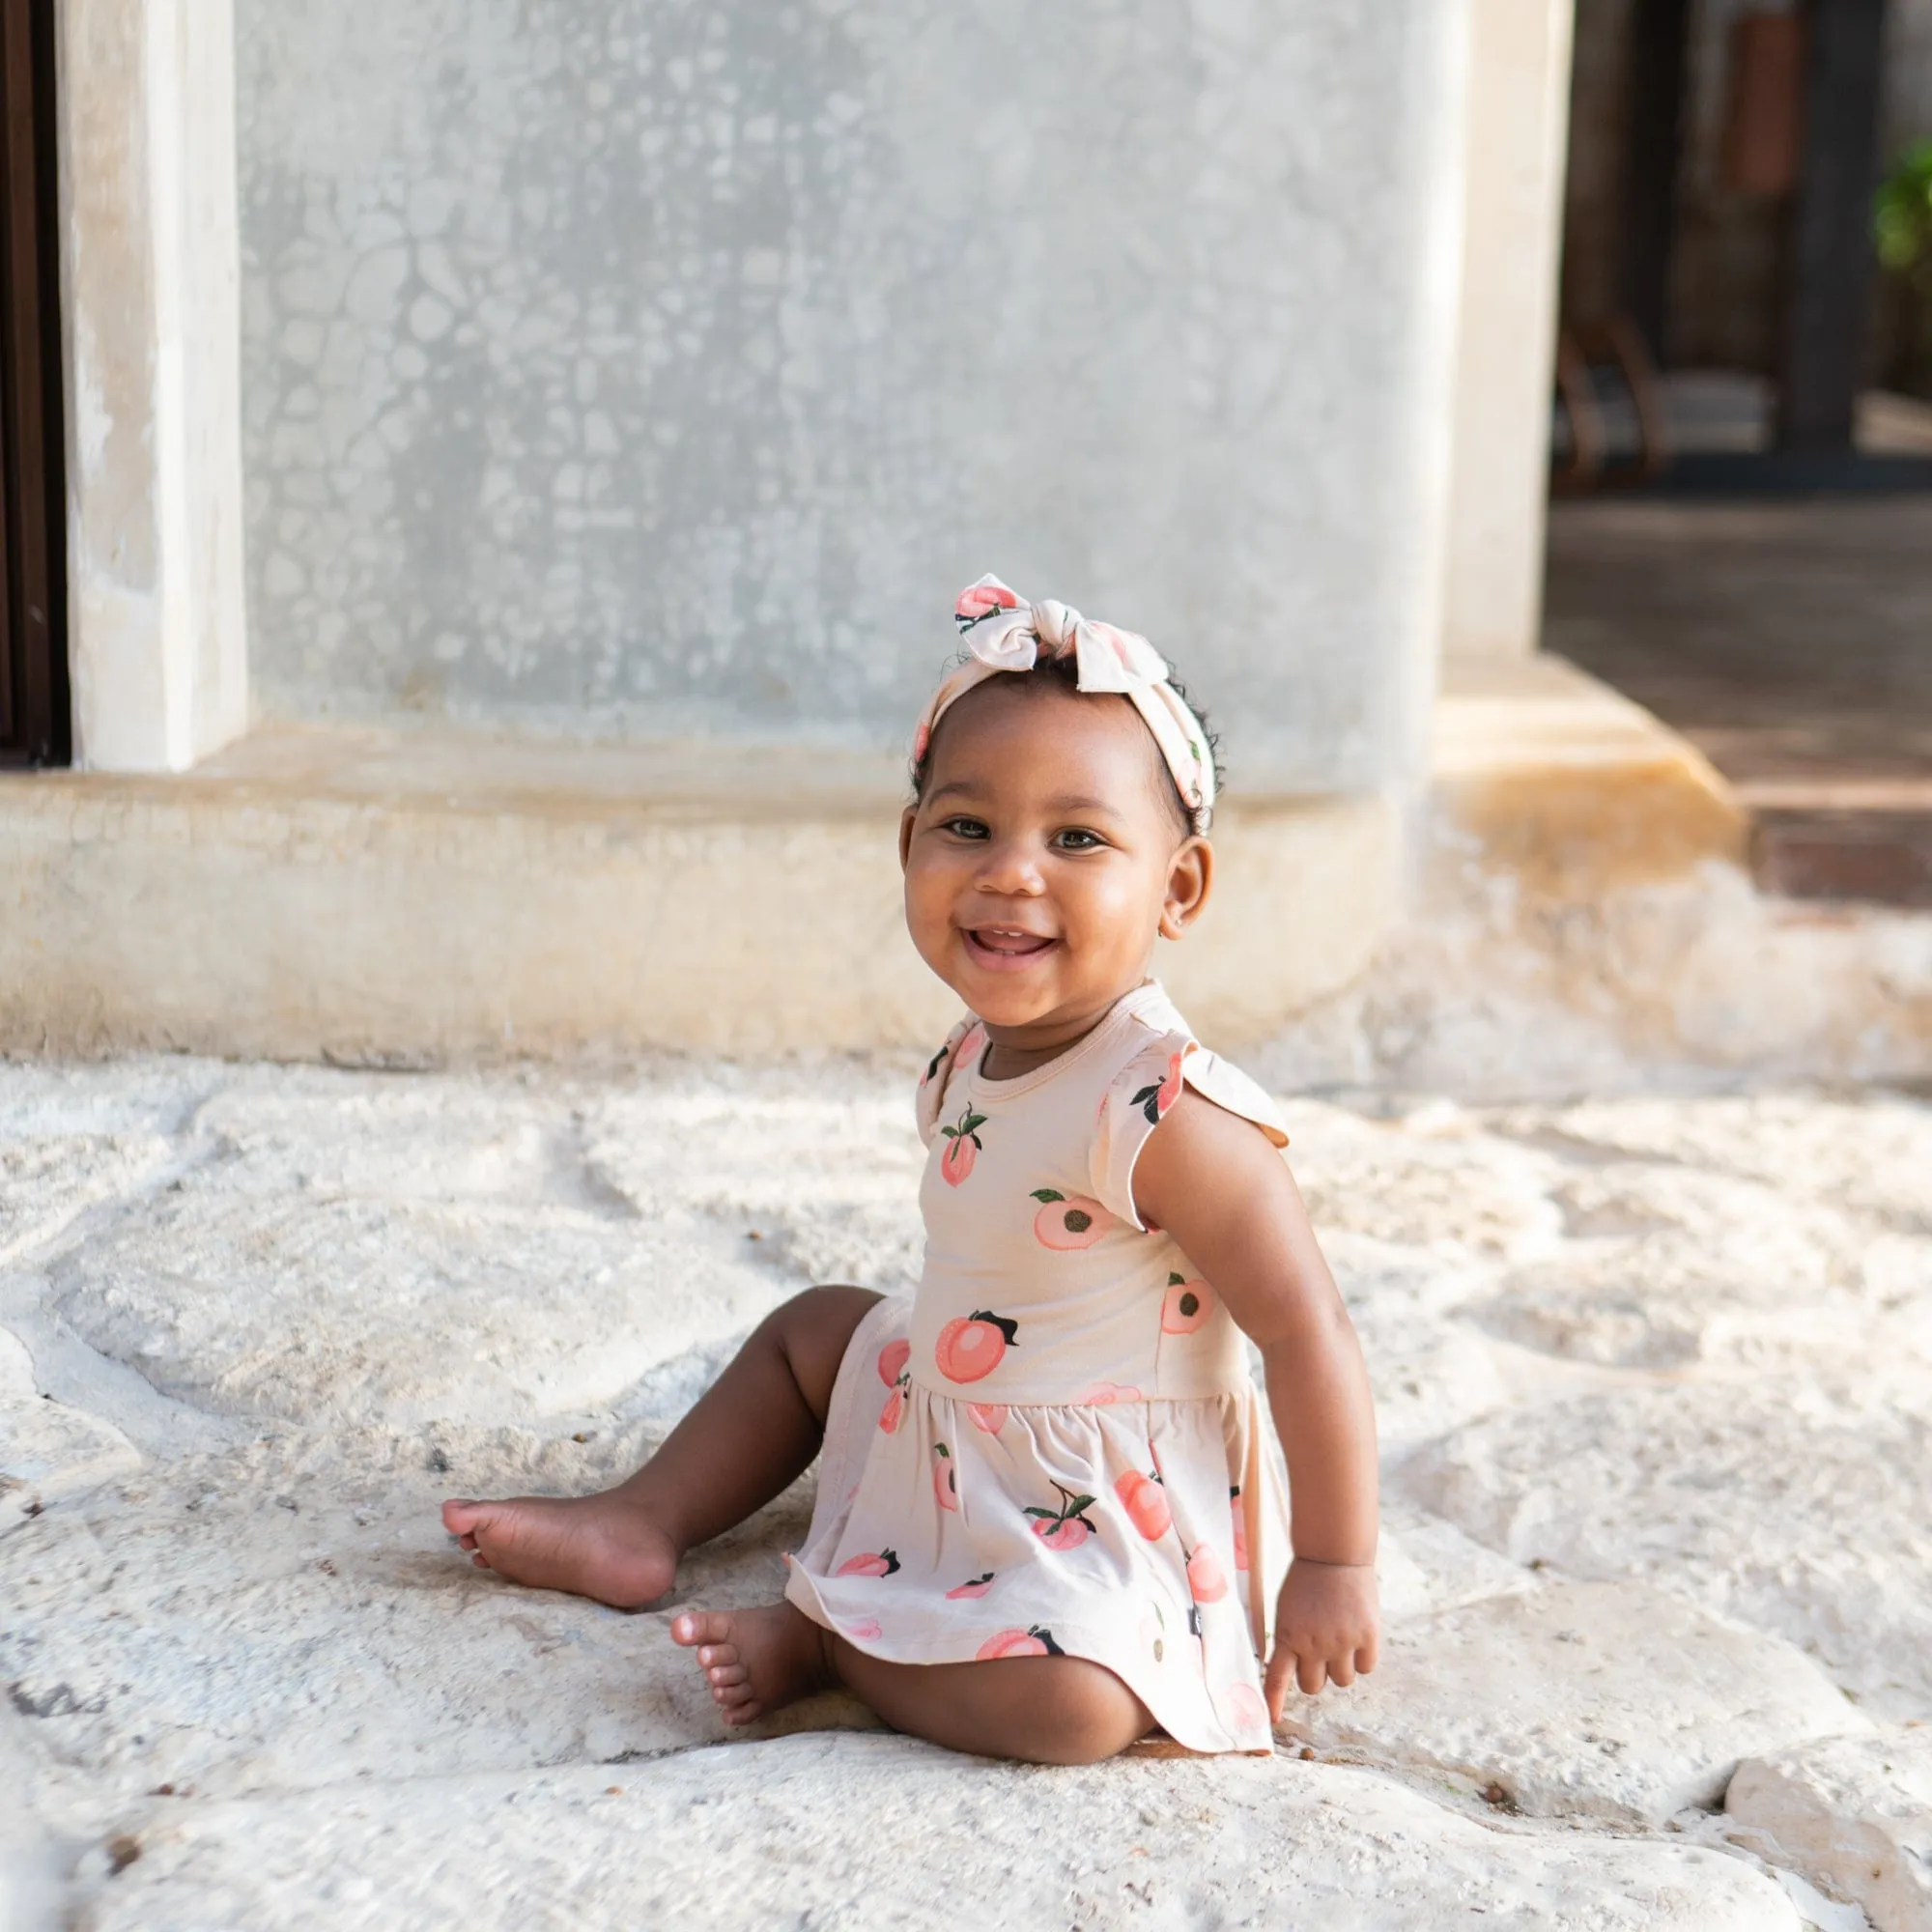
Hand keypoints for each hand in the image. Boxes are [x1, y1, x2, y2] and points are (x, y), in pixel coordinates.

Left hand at [1263, 1558, 1380, 1716]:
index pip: (1277, 1677)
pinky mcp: (1367, 1637)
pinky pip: (1366, 1667)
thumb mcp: (1286, 1608)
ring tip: (1341, 1638)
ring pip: (1342, 1681)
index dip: (1275, 1702)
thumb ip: (1289, 1639)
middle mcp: (1314, 1644)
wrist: (1334, 1554)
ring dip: (1340, 1667)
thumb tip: (1293, 1669)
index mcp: (1288, 1635)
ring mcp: (1342, 1642)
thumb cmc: (1306, 1580)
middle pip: (1314, 1686)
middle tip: (1320, 1653)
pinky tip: (1358, 1635)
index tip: (1273, 1722)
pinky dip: (1363, 1658)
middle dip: (1316, 1675)